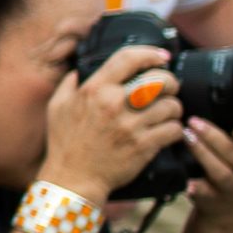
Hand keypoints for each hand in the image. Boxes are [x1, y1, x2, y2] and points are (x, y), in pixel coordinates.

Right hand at [40, 44, 186, 200]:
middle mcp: (113, 104)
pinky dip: (175, 130)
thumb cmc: (64, 143)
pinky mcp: (144, 146)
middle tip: (169, 89)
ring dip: (173, 109)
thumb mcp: (57, 107)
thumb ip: (69, 84)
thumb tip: (80, 71)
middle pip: (160, 80)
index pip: (129, 58)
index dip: (151, 53)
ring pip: (172, 106)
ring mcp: (131, 126)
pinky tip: (167, 132)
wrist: (72, 179)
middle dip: (171, 82)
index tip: (162, 56)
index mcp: (94, 90)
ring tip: (167, 113)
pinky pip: (174, 130)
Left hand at [182, 120, 232, 227]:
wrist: (227, 205)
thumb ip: (232, 125)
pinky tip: (188, 183)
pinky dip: (197, 189)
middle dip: (216, 138)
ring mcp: (231, 187)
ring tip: (186, 137)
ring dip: (203, 155)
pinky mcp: (213, 200)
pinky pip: (206, 194)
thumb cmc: (231, 165)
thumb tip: (210, 91)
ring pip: (222, 173)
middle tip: (194, 122)